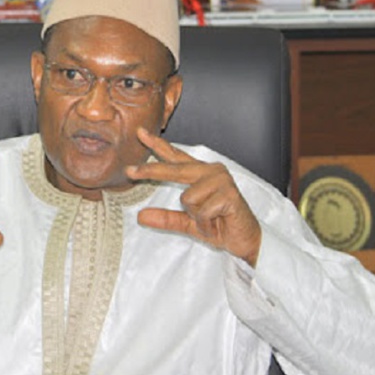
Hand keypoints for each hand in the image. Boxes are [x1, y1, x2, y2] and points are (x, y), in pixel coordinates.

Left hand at [125, 128, 261, 266]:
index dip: (158, 145)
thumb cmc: (220, 226)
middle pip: (174, 169)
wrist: (245, 240)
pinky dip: (206, 223)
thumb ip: (166, 218)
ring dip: (196, 216)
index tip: (140, 133)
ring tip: (211, 220)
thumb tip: (141, 216)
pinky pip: (201, 211)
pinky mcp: (228, 194)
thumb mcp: (188, 223)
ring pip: (187, 198)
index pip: (176, 157)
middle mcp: (211, 172)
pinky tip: (218, 223)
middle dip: (152, 172)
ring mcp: (221, 180)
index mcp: (201, 174)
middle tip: (129, 171)